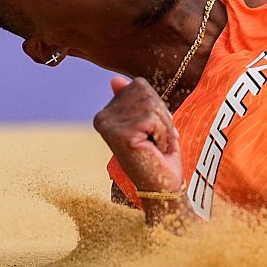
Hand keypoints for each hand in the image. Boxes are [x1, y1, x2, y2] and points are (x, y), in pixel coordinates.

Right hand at [94, 77, 184, 193]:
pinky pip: (154, 119)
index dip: (157, 106)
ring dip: (164, 127)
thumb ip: (136, 100)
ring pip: (152, 105)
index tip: (152, 129)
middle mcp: (102, 118)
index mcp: (106, 113)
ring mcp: (109, 126)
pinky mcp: (121, 135)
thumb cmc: (159, 154)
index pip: (139, 85)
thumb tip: (114, 79)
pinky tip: (155, 150)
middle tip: (157, 139)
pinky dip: (163, 134)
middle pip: (145, 92)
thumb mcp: (150, 121)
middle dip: (161, 115)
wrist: (162, 186)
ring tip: (156, 145)